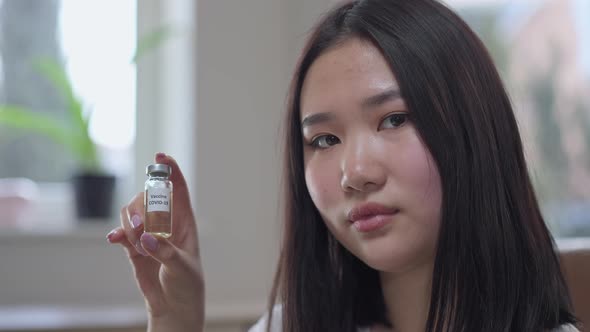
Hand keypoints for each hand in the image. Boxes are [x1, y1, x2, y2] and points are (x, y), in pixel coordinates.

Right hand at [106, 153, 203, 331]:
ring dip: (129, 222)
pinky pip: (122, 232)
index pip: (178, 190)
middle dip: (141, 205)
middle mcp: (166, 223)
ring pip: (133, 212)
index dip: (171, 171)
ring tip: (135, 242)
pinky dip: (118, 233)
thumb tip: (147, 238)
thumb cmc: (187, 284)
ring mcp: (149, 233)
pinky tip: (116, 240)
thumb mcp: (182, 268)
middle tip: (140, 226)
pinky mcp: (134, 247)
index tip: (161, 156)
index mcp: (185, 222)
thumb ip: (165, 252)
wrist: (173, 306)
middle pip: (148, 197)